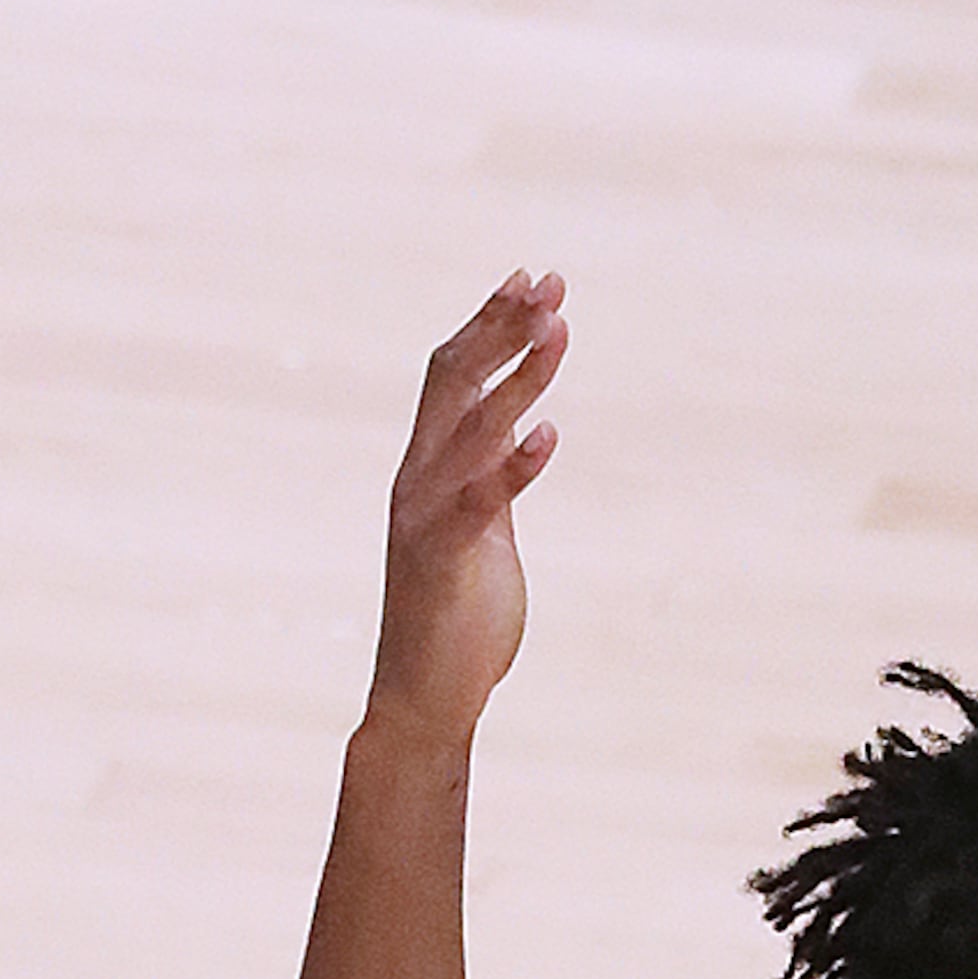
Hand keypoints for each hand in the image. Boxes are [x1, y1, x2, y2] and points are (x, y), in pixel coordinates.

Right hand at [369, 271, 566, 744]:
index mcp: (425, 466)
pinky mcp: (444, 561)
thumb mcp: (482, 530)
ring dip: (519, 378)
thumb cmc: (458, 617)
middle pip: (455, 379)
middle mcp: (417, 478)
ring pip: (472, 428)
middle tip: (551, 283)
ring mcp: (425, 516)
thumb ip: (494, 479)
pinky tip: (550, 433)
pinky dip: (515, 466)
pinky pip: (481, 502)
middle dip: (503, 327)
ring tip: (560, 334)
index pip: (450, 373)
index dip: (489, 322)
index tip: (532, 280)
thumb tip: (520, 431)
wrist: (425, 698)